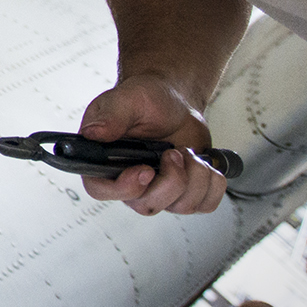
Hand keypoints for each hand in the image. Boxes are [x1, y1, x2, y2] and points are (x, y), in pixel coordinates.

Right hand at [77, 75, 226, 214]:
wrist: (175, 103)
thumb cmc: (146, 99)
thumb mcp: (126, 100)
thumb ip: (110, 116)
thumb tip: (93, 133)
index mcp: (105, 161)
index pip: (102, 191)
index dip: (125, 189)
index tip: (146, 170)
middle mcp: (129, 182)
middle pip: (148, 205)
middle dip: (172, 179)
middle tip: (173, 152)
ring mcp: (158, 191)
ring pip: (181, 206)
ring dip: (195, 176)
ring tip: (187, 152)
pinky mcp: (184, 193)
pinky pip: (205, 204)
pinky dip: (213, 184)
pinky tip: (203, 163)